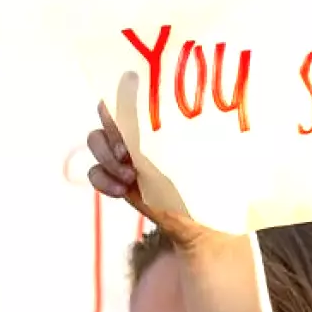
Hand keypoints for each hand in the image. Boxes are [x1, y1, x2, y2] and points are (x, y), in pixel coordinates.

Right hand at [84, 103, 212, 250]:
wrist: (200, 217)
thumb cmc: (213, 180)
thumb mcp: (211, 152)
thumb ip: (201, 135)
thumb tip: (215, 111)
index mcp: (159, 120)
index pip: (134, 95)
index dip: (121, 98)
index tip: (128, 115)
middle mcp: (139, 132)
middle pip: (107, 117)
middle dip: (111, 133)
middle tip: (127, 153)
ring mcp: (124, 154)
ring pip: (96, 141)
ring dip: (106, 157)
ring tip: (129, 177)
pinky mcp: (115, 178)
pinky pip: (95, 172)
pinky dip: (103, 180)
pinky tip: (122, 190)